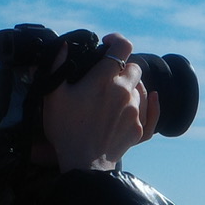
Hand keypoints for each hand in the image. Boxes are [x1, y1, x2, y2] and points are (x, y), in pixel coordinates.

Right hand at [31, 34, 159, 173]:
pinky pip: (150, 111)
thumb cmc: (65, 129)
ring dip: (131, 88)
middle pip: (135, 68)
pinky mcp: (140, 128)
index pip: (123, 47)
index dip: (117, 40)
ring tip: (115, 96)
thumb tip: (63, 46)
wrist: (83, 164)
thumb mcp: (53, 95)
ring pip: (142, 89)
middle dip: (123, 67)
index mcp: (104, 80)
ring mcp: (135, 111)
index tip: (108, 43)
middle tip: (108, 76)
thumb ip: (57, 66)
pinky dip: (148, 105)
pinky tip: (152, 99)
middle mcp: (125, 92)